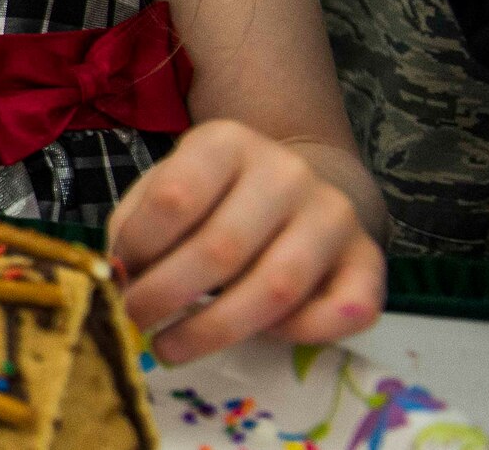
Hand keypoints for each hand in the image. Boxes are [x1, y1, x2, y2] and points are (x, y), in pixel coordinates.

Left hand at [108, 120, 385, 363]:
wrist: (296, 184)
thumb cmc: (213, 195)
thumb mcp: (164, 188)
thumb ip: (136, 227)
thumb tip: (119, 278)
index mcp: (226, 142)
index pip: (175, 197)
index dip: (139, 248)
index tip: (118, 278)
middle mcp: (286, 171)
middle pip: (221, 247)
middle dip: (167, 296)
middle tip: (135, 322)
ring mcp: (333, 214)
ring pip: (276, 287)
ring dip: (214, 329)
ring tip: (170, 346)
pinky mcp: (369, 260)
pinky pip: (344, 311)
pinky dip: (298, 335)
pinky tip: (258, 339)